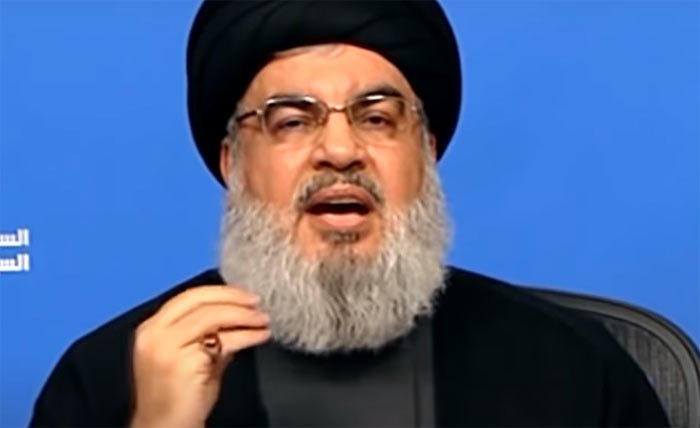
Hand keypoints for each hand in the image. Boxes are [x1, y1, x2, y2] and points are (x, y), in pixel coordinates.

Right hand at [128, 285, 269, 427]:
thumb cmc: (179, 399)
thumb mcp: (192, 358)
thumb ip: (210, 335)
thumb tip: (240, 318)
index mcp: (151, 329)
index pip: (189, 297)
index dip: (220, 292)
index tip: (244, 295)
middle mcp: (154, 333)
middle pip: (199, 300)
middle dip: (233, 297)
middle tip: (257, 302)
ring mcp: (166, 346)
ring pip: (212, 315)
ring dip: (243, 315)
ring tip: (263, 319)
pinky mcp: (182, 361)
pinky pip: (222, 339)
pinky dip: (246, 335)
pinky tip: (260, 336)